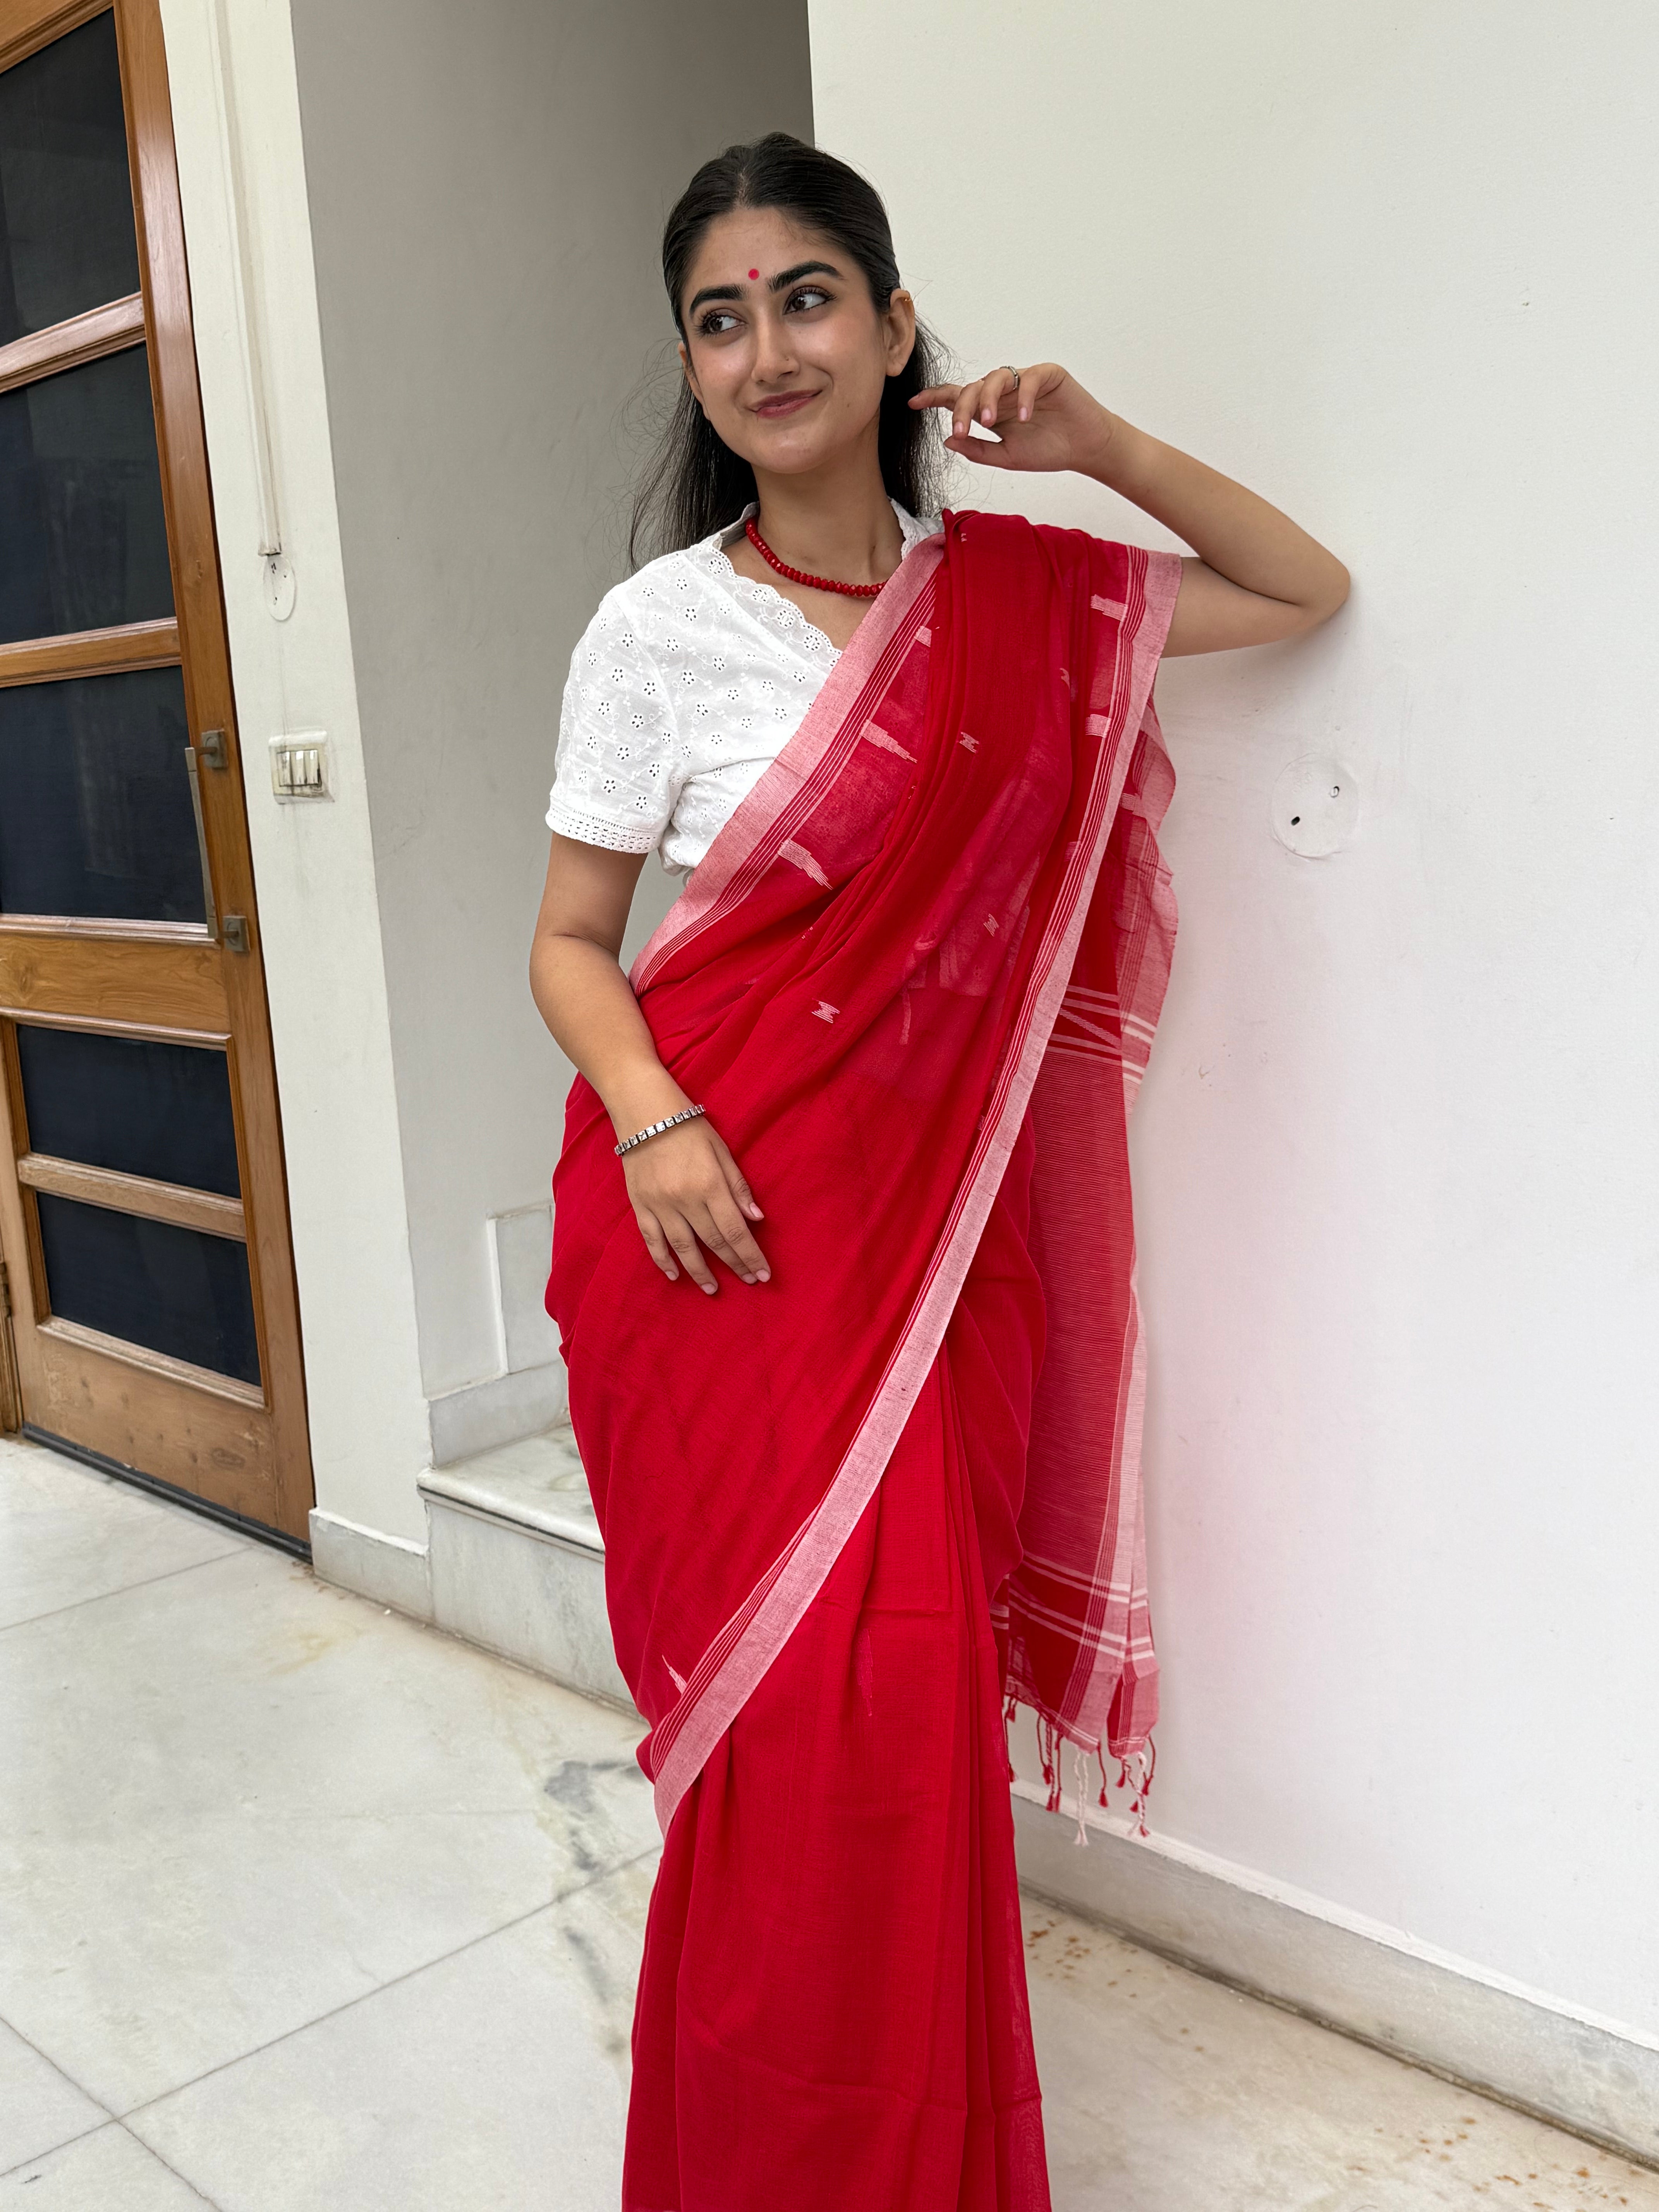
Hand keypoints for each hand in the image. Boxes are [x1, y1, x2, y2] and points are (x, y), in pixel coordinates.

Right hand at [622, 1118, 768, 1292]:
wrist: (644, 1110)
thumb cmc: (688, 1127)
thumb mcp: (721, 1150)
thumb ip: (738, 1187)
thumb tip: (756, 1219)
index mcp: (710, 1184)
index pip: (735, 1230)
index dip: (750, 1255)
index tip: (763, 1274)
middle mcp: (685, 1199)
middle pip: (713, 1242)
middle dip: (734, 1265)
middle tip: (748, 1281)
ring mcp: (659, 1204)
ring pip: (682, 1247)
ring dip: (700, 1272)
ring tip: (713, 1289)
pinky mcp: (639, 1204)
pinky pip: (652, 1239)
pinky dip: (663, 1260)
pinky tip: (675, 1275)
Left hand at [910, 362, 1115, 477]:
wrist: (1084, 450)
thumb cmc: (1047, 450)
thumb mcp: (1006, 457)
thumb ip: (977, 449)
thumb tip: (948, 440)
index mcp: (991, 409)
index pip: (958, 398)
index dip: (935, 398)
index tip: (914, 403)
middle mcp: (1004, 392)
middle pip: (972, 388)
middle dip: (961, 408)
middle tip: (960, 431)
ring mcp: (1024, 380)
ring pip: (995, 378)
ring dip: (987, 400)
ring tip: (988, 423)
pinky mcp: (1048, 374)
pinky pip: (1028, 378)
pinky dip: (1023, 397)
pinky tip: (1023, 417)